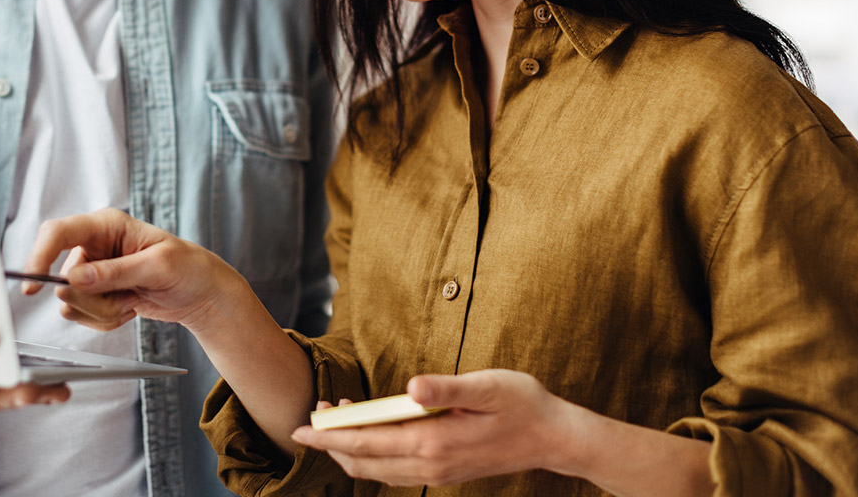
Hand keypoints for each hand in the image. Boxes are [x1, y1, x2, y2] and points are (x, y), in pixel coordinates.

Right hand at [23, 207, 237, 334]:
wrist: (200, 293)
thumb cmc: (187, 268)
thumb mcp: (157, 267)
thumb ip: (114, 273)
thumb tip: (74, 278)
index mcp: (106, 224)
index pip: (57, 233)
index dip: (39, 257)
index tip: (32, 287)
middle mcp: (93, 245)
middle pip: (62, 279)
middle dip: (94, 299)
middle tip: (128, 296)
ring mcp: (92, 271)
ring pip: (71, 303)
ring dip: (104, 311)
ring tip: (133, 299)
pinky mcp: (94, 293)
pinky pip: (82, 316)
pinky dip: (107, 320)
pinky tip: (130, 306)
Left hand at [290, 370, 575, 486]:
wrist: (554, 438)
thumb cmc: (522, 404)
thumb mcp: (486, 386)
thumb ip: (446, 387)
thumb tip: (412, 386)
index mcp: (434, 441)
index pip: (369, 441)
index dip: (332, 436)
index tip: (303, 426)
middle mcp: (431, 464)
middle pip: (366, 461)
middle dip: (333, 445)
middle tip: (309, 422)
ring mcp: (438, 472)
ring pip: (378, 471)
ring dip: (351, 453)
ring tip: (332, 429)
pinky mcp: (445, 471)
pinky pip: (396, 473)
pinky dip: (372, 459)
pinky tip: (369, 443)